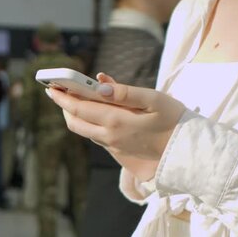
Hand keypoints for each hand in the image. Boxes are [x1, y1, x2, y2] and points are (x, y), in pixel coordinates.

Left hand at [49, 73, 186, 180]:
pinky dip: (90, 123)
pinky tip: (97, 112)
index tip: (51, 87)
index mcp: (116, 122)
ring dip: (76, 116)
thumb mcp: (153, 99)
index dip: (63, 97)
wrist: (186, 151)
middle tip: (59, 92)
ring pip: (85, 131)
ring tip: (74, 99)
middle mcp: (110, 137)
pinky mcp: (120, 151)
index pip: (79, 108)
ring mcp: (115, 146)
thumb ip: (125, 92)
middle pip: (76, 123)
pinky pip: (98, 137)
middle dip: (64, 107)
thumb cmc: (174, 120)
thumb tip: (100, 84)